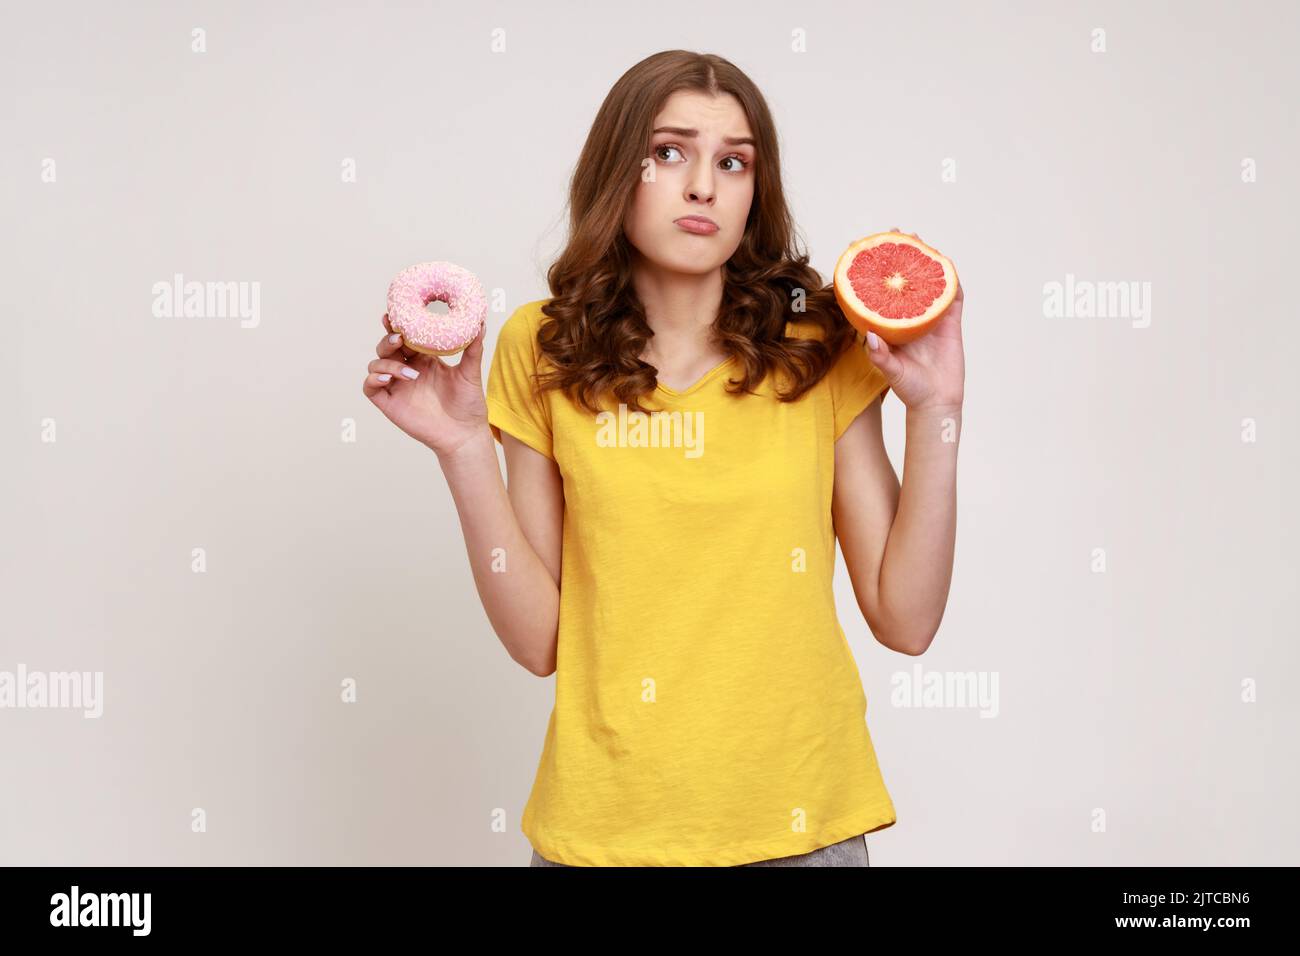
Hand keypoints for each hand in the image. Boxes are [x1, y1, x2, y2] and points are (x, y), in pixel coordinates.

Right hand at [362, 313, 489, 454]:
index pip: (404, 337)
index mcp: (423, 359)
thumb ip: (473, 349)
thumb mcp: (470, 373)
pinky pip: (370, 387)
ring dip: (388, 363)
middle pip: (386, 347)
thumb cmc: (468, 404)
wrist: (465, 434)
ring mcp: (397, 386)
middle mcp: (407, 369)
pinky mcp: (389, 403)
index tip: (397, 313)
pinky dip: (374, 379)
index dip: (397, 325)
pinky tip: (389, 379)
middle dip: (388, 339)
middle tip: (399, 337)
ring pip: (376, 364)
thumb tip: (480, 323)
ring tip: (411, 373)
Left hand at [861, 228, 964, 411]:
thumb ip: (880, 356)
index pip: (877, 293)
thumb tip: (870, 336)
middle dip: (899, 255)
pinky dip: (949, 281)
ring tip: (917, 240)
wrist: (936, 402)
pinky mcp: (950, 323)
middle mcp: (908, 317)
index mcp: (890, 325)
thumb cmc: (909, 388)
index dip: (870, 272)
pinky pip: (952, 298)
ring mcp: (930, 318)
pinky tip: (945, 265)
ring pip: (927, 282)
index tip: (859, 249)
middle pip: (904, 279)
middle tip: (892, 233)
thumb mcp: (890, 371)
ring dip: (924, 260)